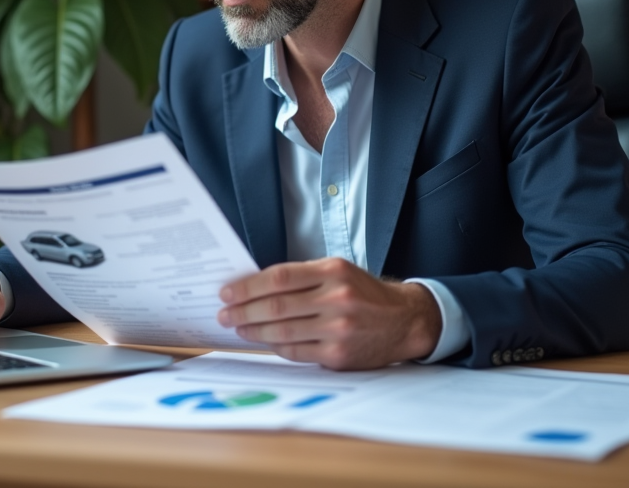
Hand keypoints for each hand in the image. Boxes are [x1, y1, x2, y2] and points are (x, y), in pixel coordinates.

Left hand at [217, 258, 441, 369]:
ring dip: (253, 331)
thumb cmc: (365, 293)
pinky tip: (263, 341)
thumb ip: (303, 277)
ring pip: (282, 331)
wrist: (404, 320)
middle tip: (224, 313)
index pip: (279, 277)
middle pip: (276, 306)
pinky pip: (296, 352)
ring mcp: (338, 329)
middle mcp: (337, 298)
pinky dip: (275, 347)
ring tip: (237, 328)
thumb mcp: (339, 272)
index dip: (248, 286)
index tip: (228, 292)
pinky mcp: (339, 355)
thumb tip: (255, 286)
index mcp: (333, 271)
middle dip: (243, 311)